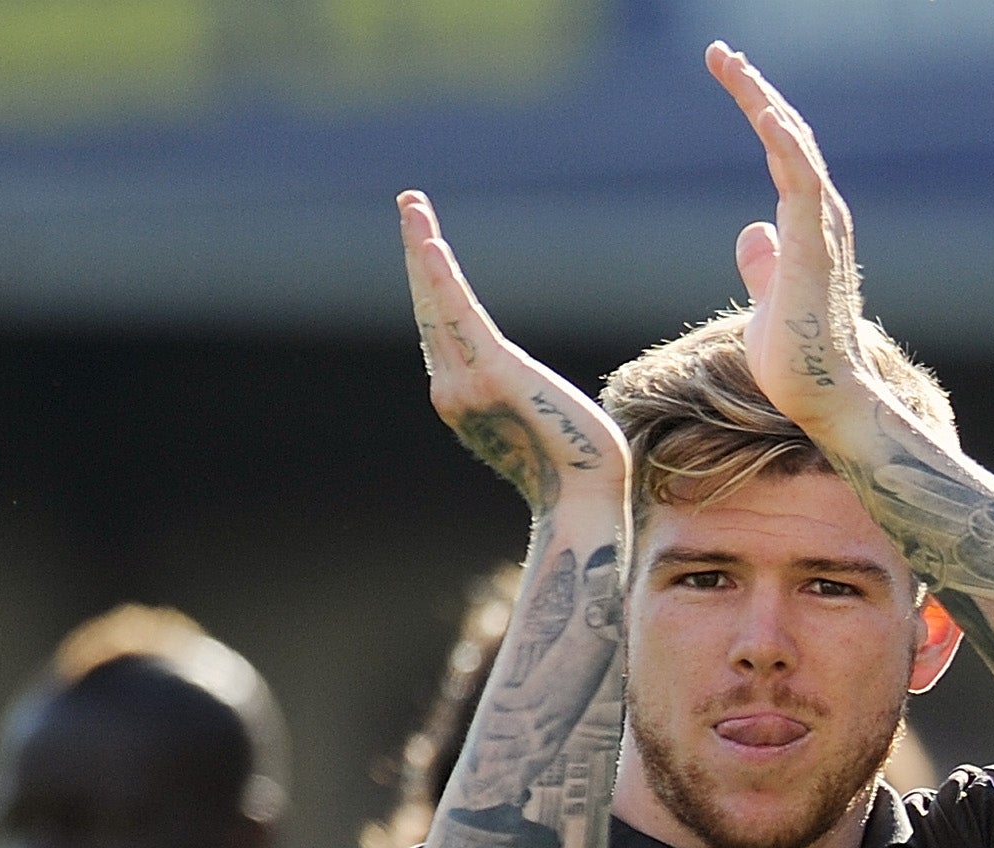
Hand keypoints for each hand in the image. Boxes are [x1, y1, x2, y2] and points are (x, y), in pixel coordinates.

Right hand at [398, 192, 627, 514]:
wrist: (584, 499)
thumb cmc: (576, 468)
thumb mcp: (535, 421)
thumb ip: (518, 398)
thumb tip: (529, 392)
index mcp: (462, 400)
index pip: (440, 331)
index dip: (430, 286)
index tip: (424, 248)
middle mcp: (452, 390)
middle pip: (429, 308)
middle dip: (417, 252)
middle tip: (410, 202)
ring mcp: (467, 383)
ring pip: (438, 303)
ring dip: (422, 248)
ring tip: (411, 203)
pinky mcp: (494, 373)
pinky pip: (459, 314)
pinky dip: (440, 276)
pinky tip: (427, 242)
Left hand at [707, 42, 877, 446]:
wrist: (826, 400)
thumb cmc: (800, 359)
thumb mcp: (770, 296)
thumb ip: (763, 260)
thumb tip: (751, 231)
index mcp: (809, 226)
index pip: (783, 151)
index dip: (757, 108)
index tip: (728, 73)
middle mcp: (822, 219)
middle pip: (788, 136)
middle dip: (754, 90)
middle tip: (720, 53)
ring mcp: (822, 232)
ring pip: (794, 149)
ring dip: (764, 103)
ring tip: (733, 66)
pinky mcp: (815, 250)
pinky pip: (802, 183)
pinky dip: (786, 144)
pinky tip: (764, 112)